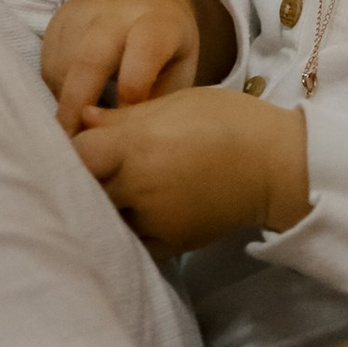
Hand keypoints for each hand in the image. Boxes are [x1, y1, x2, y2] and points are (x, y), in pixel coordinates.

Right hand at [43, 0, 232, 132]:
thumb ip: (159, 100)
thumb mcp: (179, 66)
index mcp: (156, 21)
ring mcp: (78, 17)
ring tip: (74, 138)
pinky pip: (47, 69)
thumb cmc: (165, 44)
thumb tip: (130, 142)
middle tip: (75, 147)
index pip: (143, 52)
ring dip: (65, 107)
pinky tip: (70, 114)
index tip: (123, 129)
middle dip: (79, 108)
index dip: (132, 91)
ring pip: (61, 69)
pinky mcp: (53, 26)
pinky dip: (56, 96)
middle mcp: (113, 14)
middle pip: (90, 60)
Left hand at [75, 85, 307, 248]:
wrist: (277, 164)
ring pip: (105, 218)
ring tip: (112, 192)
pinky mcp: (169, 243)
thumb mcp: (174, 103)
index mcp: (135, 145)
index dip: (70, 148)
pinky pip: (133, 241)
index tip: (74, 144)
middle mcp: (137, 185)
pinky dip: (129, 230)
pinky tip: (137, 213)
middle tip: (85, 171)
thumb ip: (122, 116)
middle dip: (81, 181)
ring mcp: (152, 218)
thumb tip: (81, 118)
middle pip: (84, 189)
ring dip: (104, 207)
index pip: (75, 153)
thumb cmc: (228, 121)